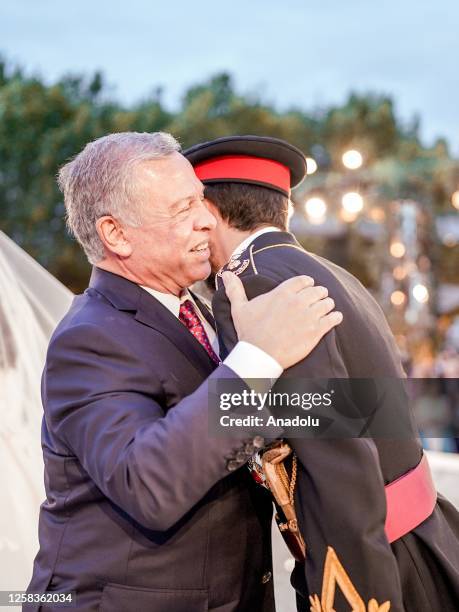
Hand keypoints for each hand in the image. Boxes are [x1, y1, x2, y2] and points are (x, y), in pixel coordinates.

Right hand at [222, 272, 342, 369]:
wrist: (260, 356)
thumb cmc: (249, 332)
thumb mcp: (239, 309)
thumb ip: (235, 289)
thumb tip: (226, 274)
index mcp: (282, 292)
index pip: (304, 280)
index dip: (307, 283)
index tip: (308, 287)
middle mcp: (298, 301)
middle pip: (318, 290)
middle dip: (319, 293)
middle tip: (318, 299)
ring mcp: (309, 316)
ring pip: (327, 303)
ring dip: (327, 305)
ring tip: (326, 308)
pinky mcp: (316, 331)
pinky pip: (334, 318)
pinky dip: (336, 317)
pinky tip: (335, 318)